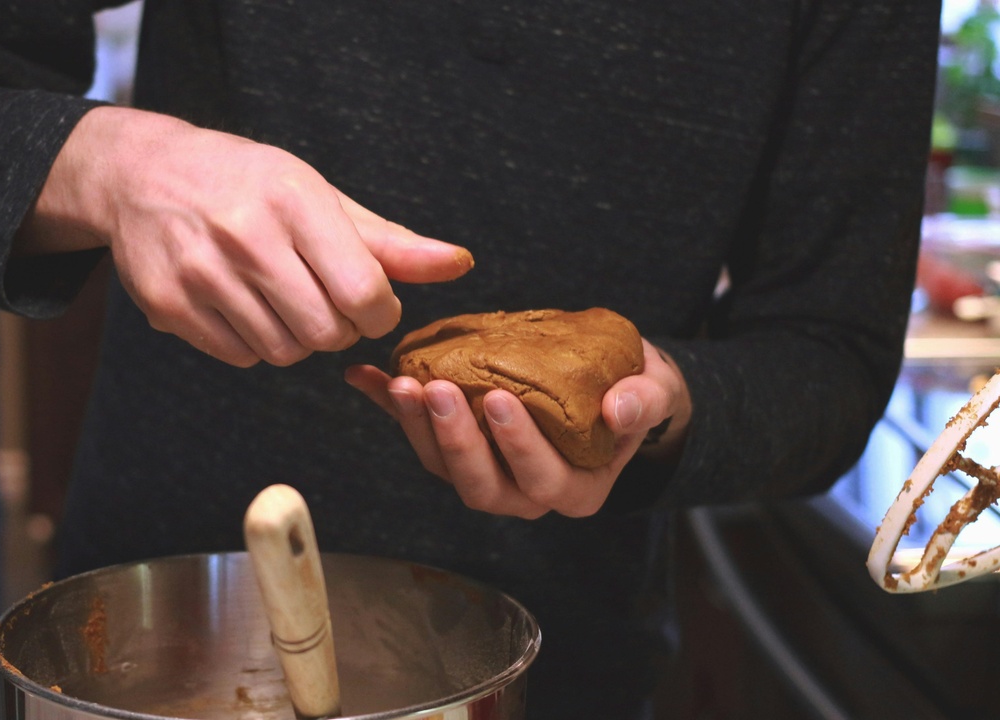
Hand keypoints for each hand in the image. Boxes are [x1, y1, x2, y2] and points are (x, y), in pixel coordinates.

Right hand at [16, 107, 473, 366]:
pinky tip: (242, 305)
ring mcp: (201, 273)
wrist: (142, 175)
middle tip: (324, 300)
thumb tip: (459, 264)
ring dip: (296, 338)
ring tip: (280, 298)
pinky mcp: (168, 306)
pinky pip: (241, 357)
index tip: (369, 301)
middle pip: (326, 332)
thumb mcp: (320, 195)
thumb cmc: (247, 184)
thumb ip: (389, 241)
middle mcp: (245, 236)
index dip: (379, 312)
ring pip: (284, 352)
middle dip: (339, 328)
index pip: (364, 292)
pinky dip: (253, 343)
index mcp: (293, 200)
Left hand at [344, 339, 690, 517]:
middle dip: (456, 441)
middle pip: (481, 485)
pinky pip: (418, 432)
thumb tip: (618, 409)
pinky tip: (364, 377)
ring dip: (416, 427)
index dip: (517, 446)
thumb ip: (644, 400)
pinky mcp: (454, 445)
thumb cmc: (632, 390)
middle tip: (439, 390)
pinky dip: (389, 406)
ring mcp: (484, 472)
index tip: (498, 400)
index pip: (542, 479)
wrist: (607, 382)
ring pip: (442, 465)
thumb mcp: (656, 390)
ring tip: (401, 383)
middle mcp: (523, 493)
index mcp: (574, 488)